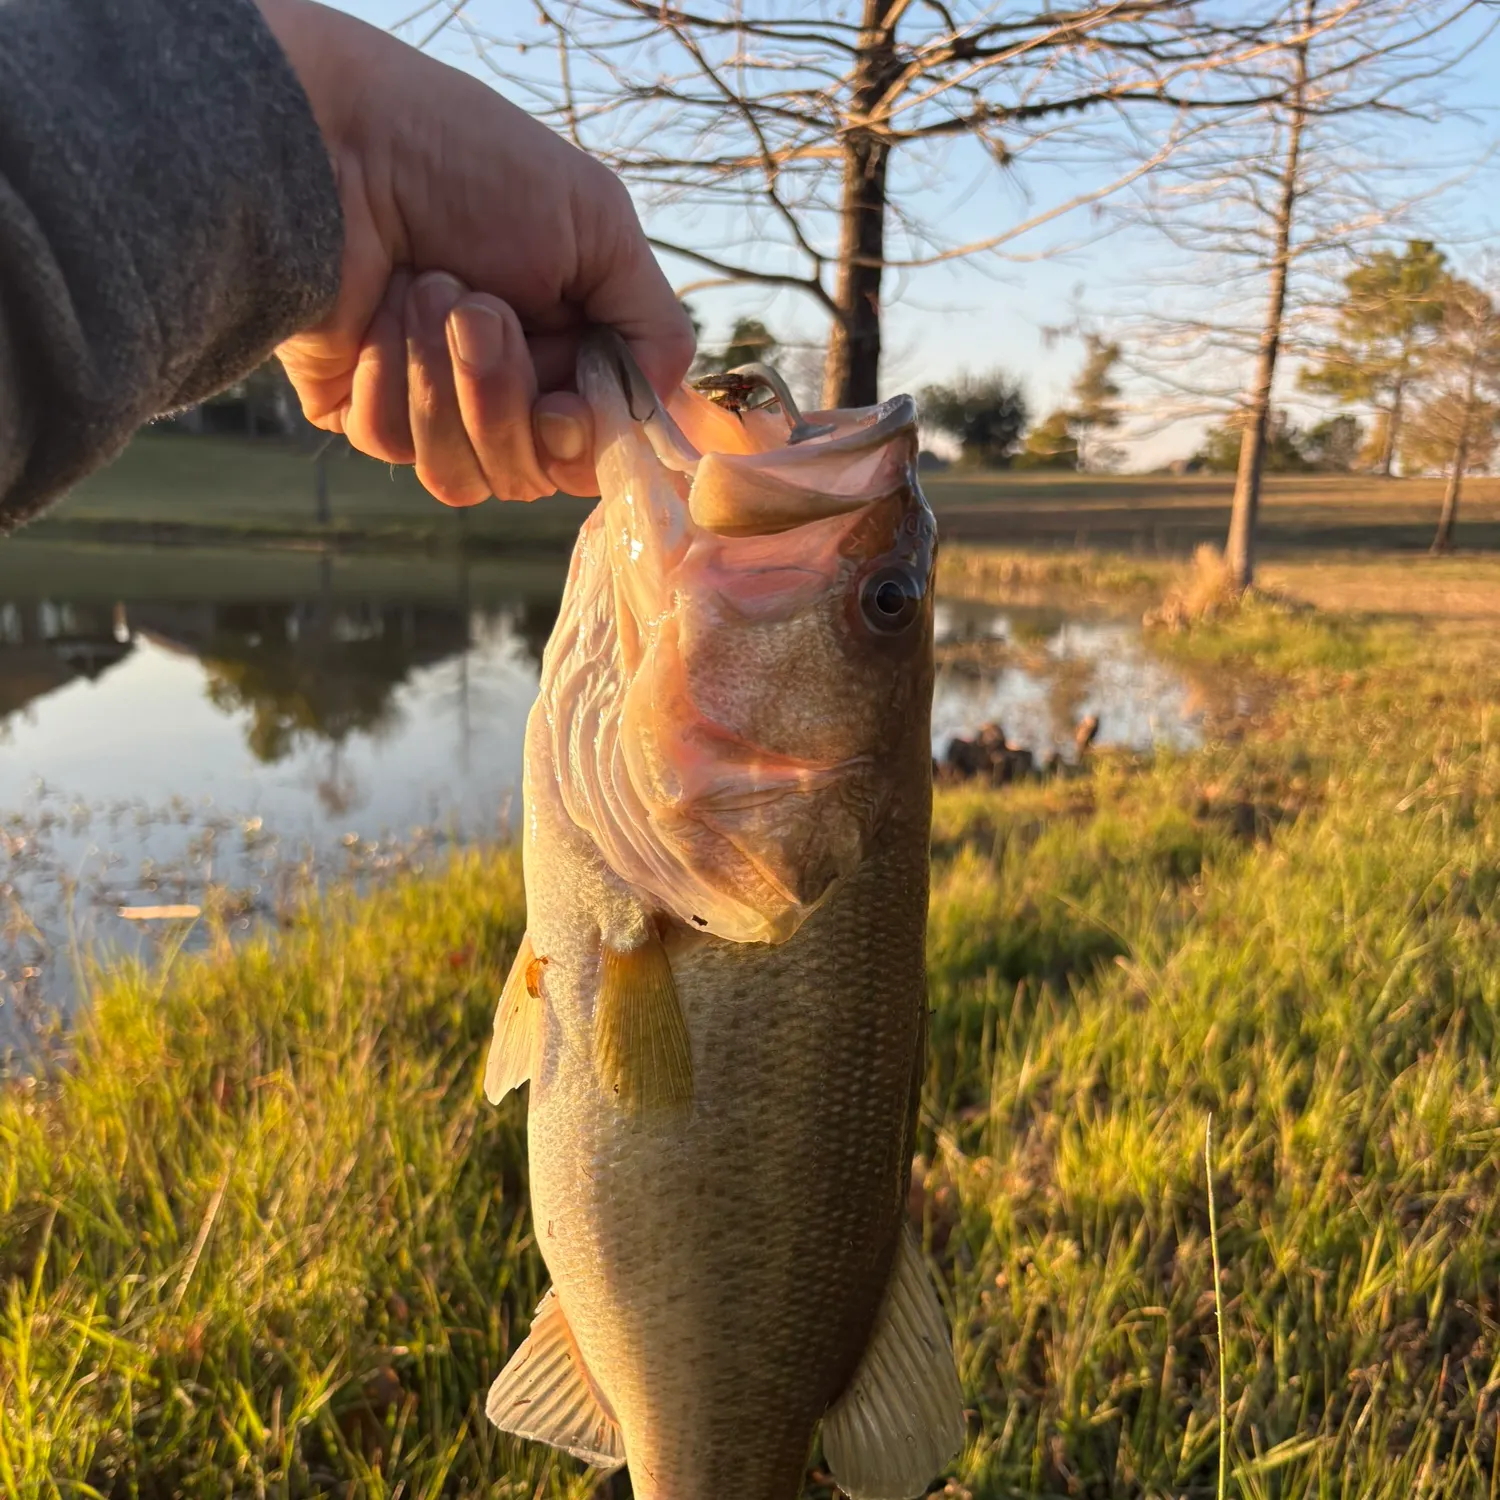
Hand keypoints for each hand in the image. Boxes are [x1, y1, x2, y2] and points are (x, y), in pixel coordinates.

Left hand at [257, 0, 693, 502]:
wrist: (341, 142)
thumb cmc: (470, 165)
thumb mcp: (599, 227)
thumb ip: (656, 329)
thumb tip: (661, 415)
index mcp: (564, 354)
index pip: (591, 456)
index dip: (579, 445)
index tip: (563, 406)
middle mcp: (500, 393)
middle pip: (527, 477)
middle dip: (504, 392)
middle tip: (480, 310)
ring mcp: (429, 410)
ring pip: (461, 476)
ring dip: (446, 378)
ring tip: (425, 288)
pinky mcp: (359, 412)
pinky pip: (391, 443)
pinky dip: (389, 371)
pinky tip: (378, 307)